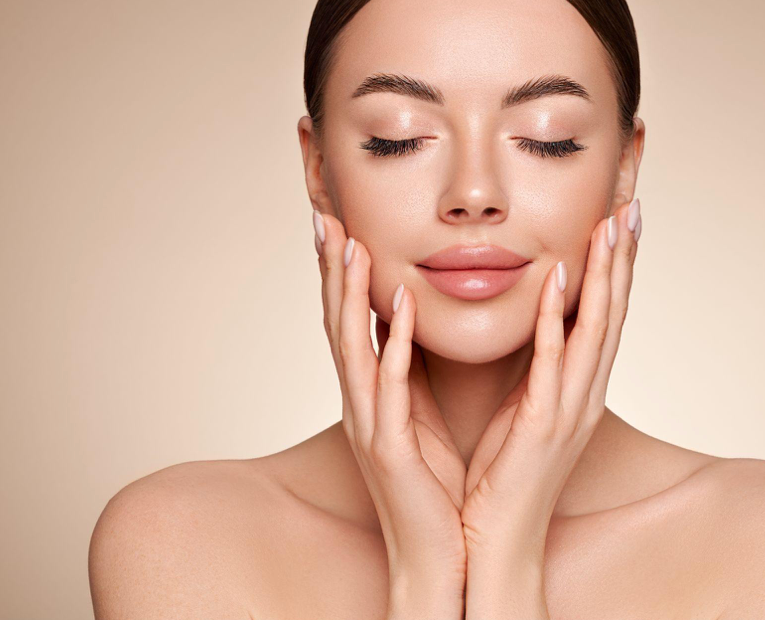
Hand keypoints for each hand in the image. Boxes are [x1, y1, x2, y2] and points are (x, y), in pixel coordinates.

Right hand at [313, 211, 466, 618]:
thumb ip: (411, 371)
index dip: (341, 271)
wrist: (438, 552)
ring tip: (350, 241)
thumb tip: (413, 324)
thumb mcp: (418, 415)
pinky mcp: (389, 447)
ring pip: (351, 346)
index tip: (339, 219)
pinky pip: (388, 386)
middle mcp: (361, 401)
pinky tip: (395, 303)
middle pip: (338, 321)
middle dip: (331, 267)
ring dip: (349, 291)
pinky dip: (389, 342)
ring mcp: (369, 423)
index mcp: (372, 392)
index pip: (351, 320)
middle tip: (325, 211)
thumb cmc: (431, 483)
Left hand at [460, 200, 640, 616]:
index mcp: (575, 386)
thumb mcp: (520, 408)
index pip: (601, 313)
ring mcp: (570, 408)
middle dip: (622, 256)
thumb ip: (528, 366)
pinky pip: (553, 364)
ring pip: (596, 329)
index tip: (617, 215)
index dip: (614, 265)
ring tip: (611, 224)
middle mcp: (584, 391)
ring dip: (605, 275)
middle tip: (631, 201)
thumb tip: (523, 323)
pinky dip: (559, 320)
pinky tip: (559, 280)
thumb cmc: (501, 474)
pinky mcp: (544, 427)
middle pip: (613, 311)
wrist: (493, 541)